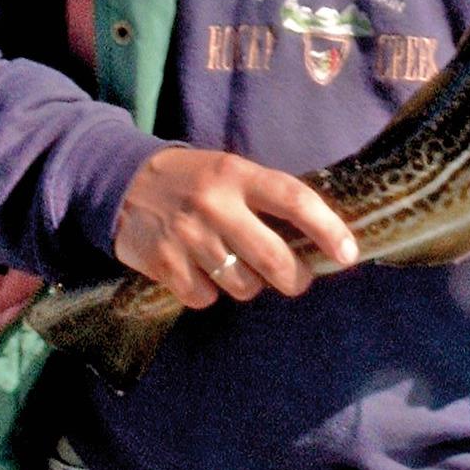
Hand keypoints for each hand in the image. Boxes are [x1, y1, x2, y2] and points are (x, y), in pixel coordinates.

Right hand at [113, 146, 358, 308]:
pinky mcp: (164, 263)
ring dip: (248, 285)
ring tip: (235, 266)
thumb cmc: (192, 181)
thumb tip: (317, 240)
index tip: (349, 254)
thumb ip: (265, 199)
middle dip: (295, 278)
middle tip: (298, 279)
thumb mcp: (229, 172)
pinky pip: (205, 297)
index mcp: (237, 175)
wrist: (120, 182)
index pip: (295, 200)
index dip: (328, 229)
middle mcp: (215, 204)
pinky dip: (208, 293)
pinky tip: (199, 272)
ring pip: (243, 285)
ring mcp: (188, 235)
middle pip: (274, 259)